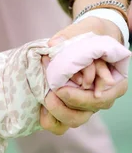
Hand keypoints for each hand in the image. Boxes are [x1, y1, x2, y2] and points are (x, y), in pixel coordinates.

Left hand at [39, 17, 127, 133]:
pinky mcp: (70, 107)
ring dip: (55, 113)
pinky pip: (60, 123)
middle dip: (63, 107)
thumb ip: (72, 35)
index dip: (79, 98)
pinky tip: (39, 108)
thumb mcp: (87, 29)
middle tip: (47, 95)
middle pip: (84, 114)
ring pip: (72, 121)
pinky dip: (49, 119)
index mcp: (114, 83)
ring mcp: (85, 105)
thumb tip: (54, 44)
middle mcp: (101, 98)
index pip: (100, 99)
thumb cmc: (92, 34)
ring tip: (42, 99)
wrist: (88, 39)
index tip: (60, 89)